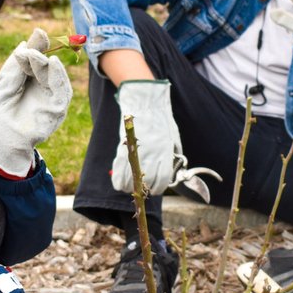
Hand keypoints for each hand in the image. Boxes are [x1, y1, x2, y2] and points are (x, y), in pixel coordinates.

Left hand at [0, 29, 72, 177]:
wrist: (0, 142)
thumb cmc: (0, 116)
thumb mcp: (5, 85)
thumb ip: (15, 66)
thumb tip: (24, 42)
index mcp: (29, 81)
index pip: (37, 60)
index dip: (38, 47)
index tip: (38, 33)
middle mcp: (42, 88)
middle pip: (48, 66)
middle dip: (43, 51)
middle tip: (37, 40)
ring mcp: (50, 99)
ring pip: (56, 76)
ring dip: (48, 62)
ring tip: (37, 55)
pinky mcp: (56, 111)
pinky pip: (62, 91)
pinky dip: (60, 76)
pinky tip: (53, 63)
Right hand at [112, 80, 182, 194]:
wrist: (145, 103)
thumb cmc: (161, 119)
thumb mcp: (173, 137)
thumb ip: (173, 153)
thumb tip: (173, 167)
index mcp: (165, 151)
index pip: (163, 178)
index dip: (159, 187)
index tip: (156, 189)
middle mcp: (151, 154)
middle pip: (147, 181)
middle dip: (145, 188)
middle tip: (142, 188)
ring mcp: (136, 151)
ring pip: (131, 179)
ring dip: (130, 186)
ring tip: (130, 187)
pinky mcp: (122, 148)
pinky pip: (119, 169)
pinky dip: (118, 179)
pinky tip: (120, 184)